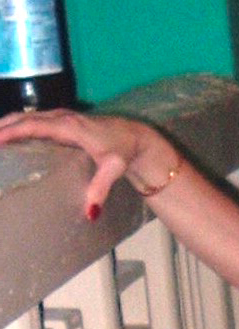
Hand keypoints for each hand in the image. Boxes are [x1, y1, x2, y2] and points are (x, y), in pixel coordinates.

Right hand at [0, 108, 158, 219]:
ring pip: (28, 116)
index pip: (34, 126)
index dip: (12, 131)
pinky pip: (36, 119)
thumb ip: (100, 188)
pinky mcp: (64, 120)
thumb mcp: (114, 169)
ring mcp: (63, 117)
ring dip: (8, 124)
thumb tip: (89, 211)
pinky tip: (9, 133)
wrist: (136, 137)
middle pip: (25, 118)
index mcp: (70, 127)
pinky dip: (19, 124)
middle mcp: (63, 117)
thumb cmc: (123, 151)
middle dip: (3, 127)